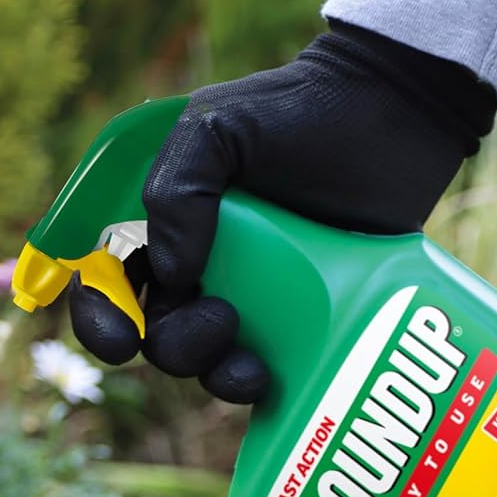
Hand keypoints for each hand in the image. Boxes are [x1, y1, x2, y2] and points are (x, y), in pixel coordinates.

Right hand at [69, 21, 496, 403]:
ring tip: (250, 361)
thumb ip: (176, 189)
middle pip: (155, 334)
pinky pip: (259, 371)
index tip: (120, 340)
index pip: (108, 281)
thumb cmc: (301, 112)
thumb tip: (172, 275)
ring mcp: (250, 296)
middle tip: (220, 318)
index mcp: (165, 221)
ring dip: (212, 371)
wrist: (396, 115)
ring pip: (204, 361)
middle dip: (172, 344)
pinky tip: (268, 377)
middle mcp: (200, 264)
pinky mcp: (299, 319)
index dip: (100, 317)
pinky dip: (251, 385)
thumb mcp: (217, 128)